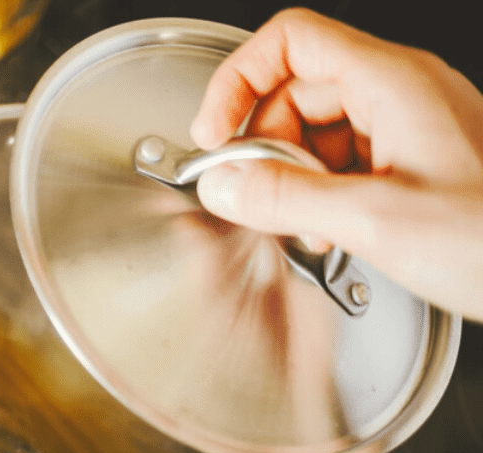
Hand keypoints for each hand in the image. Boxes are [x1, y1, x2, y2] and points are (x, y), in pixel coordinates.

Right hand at [190, 7, 482, 321]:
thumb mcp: (377, 221)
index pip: (289, 41)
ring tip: (302, 225)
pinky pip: (346, 160)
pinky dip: (322, 193)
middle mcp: (401, 93)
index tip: (215, 135)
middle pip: (296, 90)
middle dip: (265, 145)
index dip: (238, 80)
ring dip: (293, 177)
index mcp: (393, 83)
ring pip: (318, 130)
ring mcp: (411, 126)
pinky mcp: (416, 161)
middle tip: (257, 197)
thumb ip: (287, 199)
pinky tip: (331, 231)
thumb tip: (224, 185)